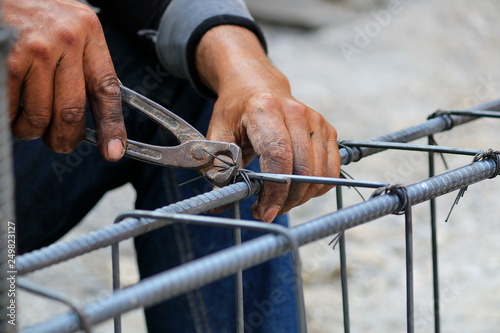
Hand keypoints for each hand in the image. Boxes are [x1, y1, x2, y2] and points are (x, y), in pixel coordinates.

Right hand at [4, 0, 125, 160]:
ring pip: (41, 116)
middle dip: (65, 138)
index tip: (114, 151)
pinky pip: (13, 108)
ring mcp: (35, 49)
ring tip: (28, 122)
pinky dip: (12, 118)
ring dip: (33, 131)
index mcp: (89, 32)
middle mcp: (66, 39)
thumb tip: (95, 117)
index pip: (107, 88)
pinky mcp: (7, 59)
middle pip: (72, 111)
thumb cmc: (37, 14)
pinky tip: (13, 108)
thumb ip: (84, 65)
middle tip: (60, 144)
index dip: (111, 126)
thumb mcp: (71, 29)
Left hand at [196, 26, 339, 221]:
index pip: (278, 156)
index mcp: (264, 110)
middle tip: (268, 211)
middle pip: (302, 169)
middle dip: (287, 200)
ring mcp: (316, 121)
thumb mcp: (218, 134)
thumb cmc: (237, 111)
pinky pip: (331, 170)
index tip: (265, 213)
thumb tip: (219, 204)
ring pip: (320, 173)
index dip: (275, 191)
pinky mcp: (328, 130)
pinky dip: (316, 188)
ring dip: (301, 197)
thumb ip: (219, 168)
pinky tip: (296, 190)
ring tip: (279, 201)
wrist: (257, 85)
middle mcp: (296, 113)